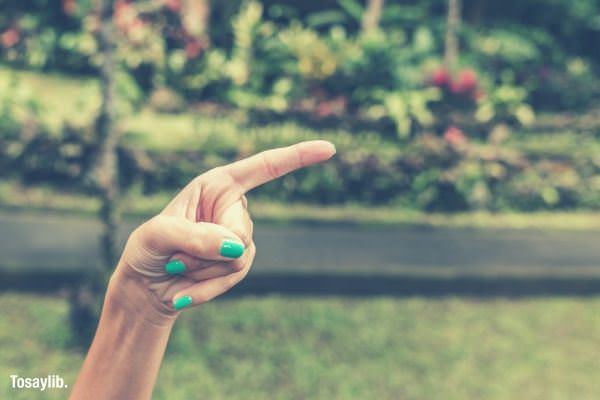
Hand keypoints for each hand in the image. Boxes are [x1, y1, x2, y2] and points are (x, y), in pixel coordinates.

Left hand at [112, 140, 335, 315]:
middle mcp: (232, 207)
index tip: (329, 148)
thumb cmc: (147, 249)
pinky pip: (236, 276)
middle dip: (208, 251)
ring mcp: (239, 236)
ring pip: (240, 257)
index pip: (263, 167)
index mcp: (217, 184)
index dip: (297, 157)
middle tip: (176, 256)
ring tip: (179, 268)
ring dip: (205, 270)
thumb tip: (237, 247)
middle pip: (242, 231)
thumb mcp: (157, 235)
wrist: (148, 285)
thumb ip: (194, 237)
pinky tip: (185, 292)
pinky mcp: (240, 262)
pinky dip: (208, 288)